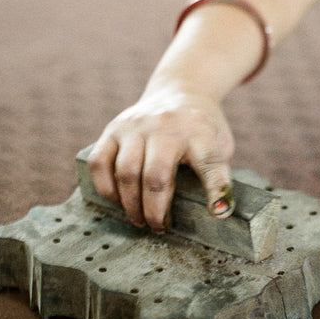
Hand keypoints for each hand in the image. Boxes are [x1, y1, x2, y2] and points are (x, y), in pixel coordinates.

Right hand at [87, 85, 235, 232]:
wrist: (179, 90)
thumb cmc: (201, 129)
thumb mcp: (220, 144)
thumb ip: (218, 173)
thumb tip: (217, 213)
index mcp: (200, 132)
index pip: (210, 163)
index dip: (216, 190)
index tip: (218, 213)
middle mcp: (166, 126)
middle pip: (156, 177)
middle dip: (155, 211)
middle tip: (158, 228)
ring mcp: (136, 126)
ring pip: (126, 173)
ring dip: (130, 205)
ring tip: (138, 220)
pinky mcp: (113, 129)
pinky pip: (99, 163)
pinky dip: (106, 188)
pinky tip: (118, 201)